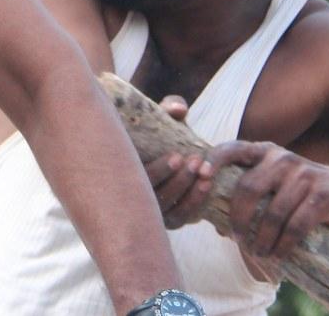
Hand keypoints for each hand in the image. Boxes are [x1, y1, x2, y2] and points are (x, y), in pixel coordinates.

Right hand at [142, 97, 214, 227]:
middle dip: (178, 181)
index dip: (159, 171)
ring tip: (205, 173)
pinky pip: (181, 216)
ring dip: (189, 191)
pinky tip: (206, 185)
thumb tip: (180, 109)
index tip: (177, 157)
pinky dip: (195, 202)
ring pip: (170, 211)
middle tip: (195, 161)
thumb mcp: (156, 118)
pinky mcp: (167, 218)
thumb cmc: (152, 131)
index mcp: (121, 173)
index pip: (135, 182)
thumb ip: (166, 109)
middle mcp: (132, 198)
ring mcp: (149, 212)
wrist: (156, 149)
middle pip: (155, 199)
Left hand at [207, 141, 328, 260]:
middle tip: (237, 239)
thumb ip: (254, 196)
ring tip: (259, 253)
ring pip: (272, 212)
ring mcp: (303, 175)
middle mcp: (282, 159)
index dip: (214, 160)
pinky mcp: (322, 197)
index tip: (200, 176)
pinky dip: (283, 244)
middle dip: (239, 218)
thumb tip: (220, 228)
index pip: (233, 149)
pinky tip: (278, 255)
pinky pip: (295, 225)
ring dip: (263, 239)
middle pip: (248, 188)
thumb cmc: (310, 192)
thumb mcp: (280, 184)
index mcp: (267, 152)